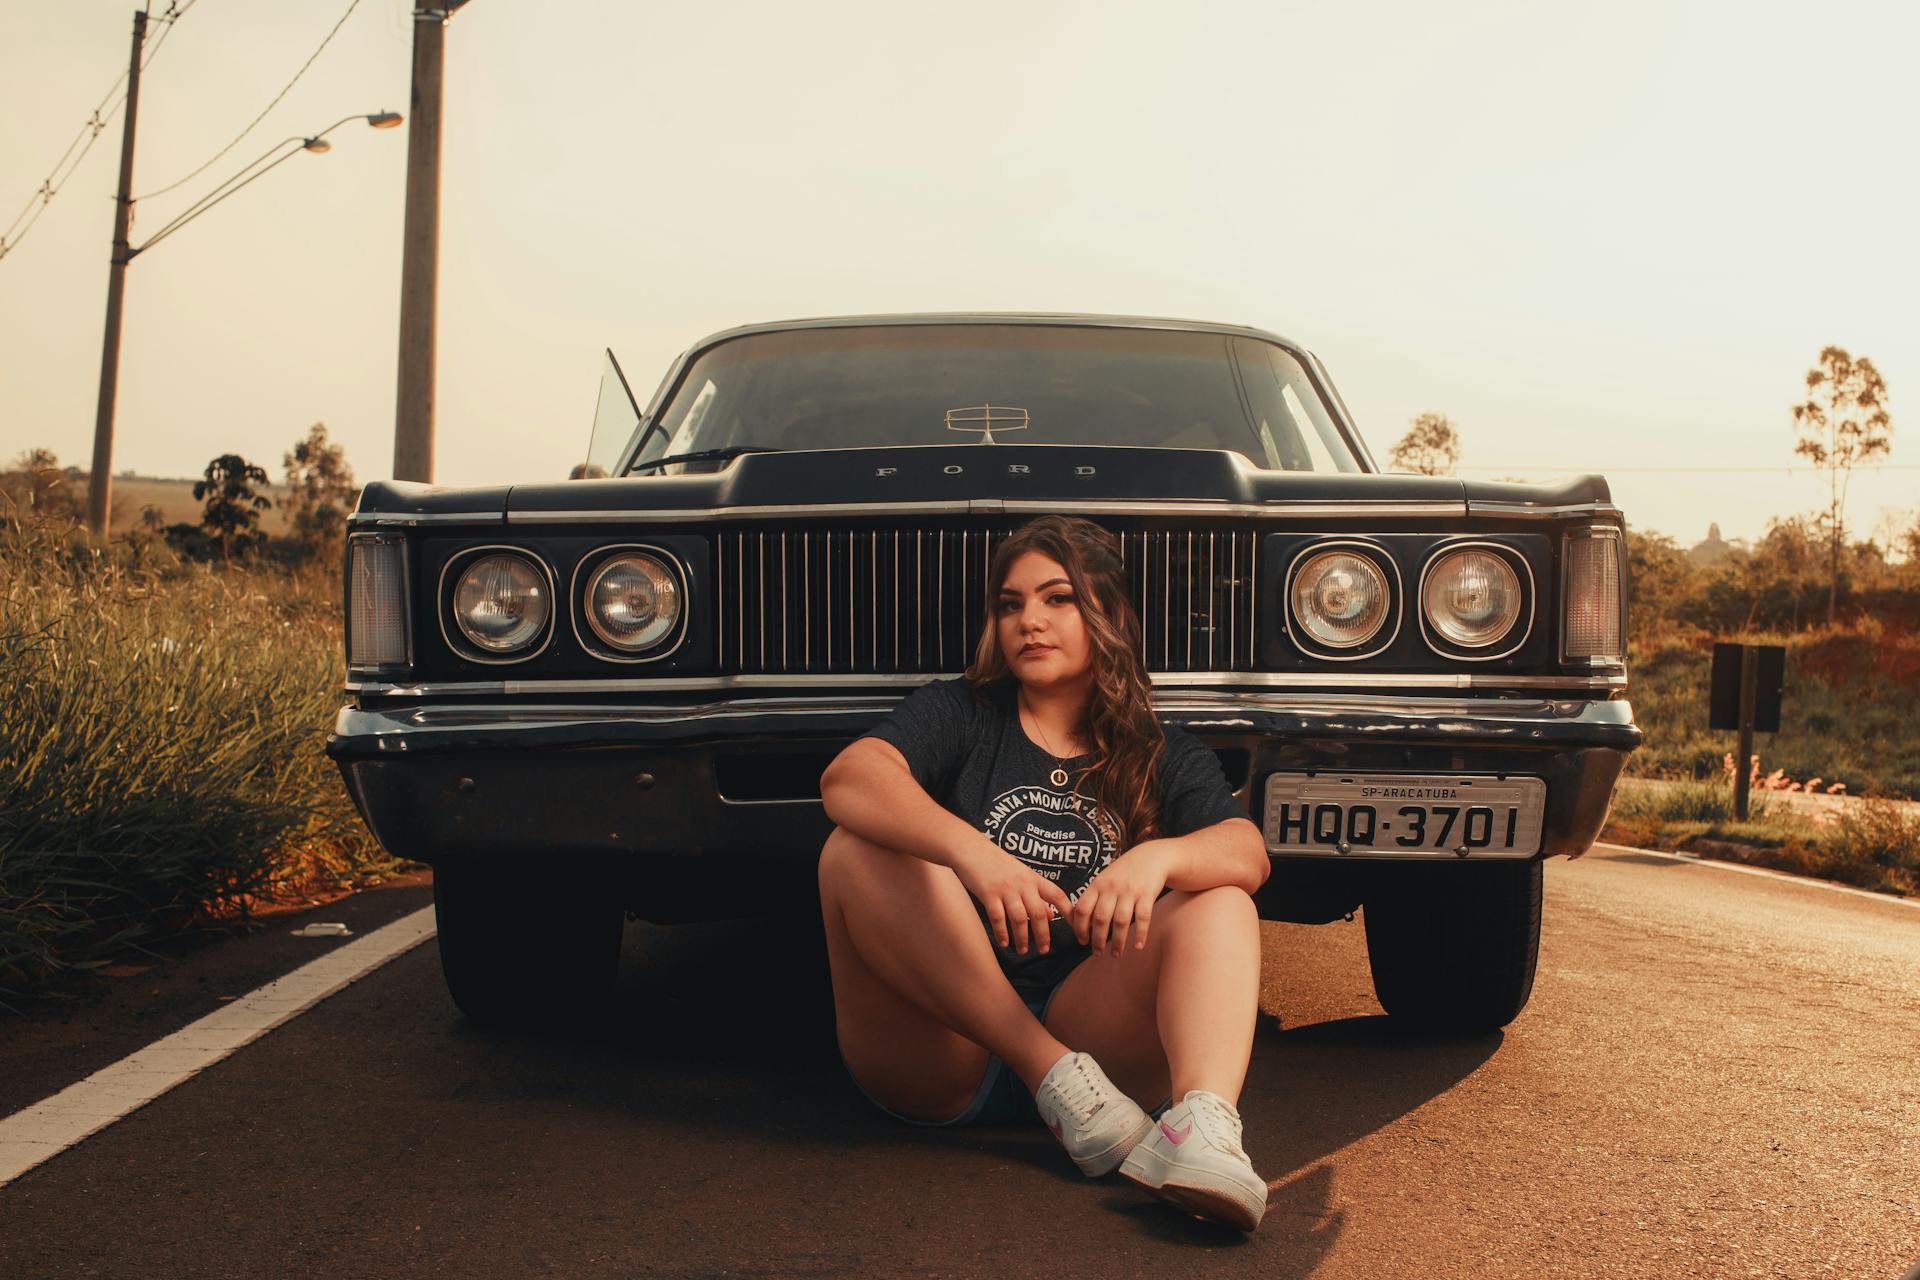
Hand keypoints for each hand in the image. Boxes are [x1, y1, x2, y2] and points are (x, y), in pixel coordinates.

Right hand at [953, 842, 1073, 956]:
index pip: (1057, 895)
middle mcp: (1022, 884)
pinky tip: (1004, 943)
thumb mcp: (1021, 875)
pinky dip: (1002, 933)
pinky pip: (998, 918)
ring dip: (1022, 938)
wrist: (972, 849)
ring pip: (1020, 919)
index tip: (1077, 928)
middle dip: (1043, 935)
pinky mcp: (988, 893)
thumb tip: (1051, 915)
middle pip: (1039, 913)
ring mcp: (1005, 889)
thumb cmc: (997, 864)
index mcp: (1033, 878)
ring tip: (1023, 950)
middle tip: (1044, 950)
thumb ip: (1037, 894)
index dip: (1069, 912)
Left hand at [1071, 841, 1172, 956]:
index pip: (1082, 909)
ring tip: (1116, 954)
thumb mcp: (1105, 879)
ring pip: (1121, 921)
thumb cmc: (1124, 873)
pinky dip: (1140, 934)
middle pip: (1100, 918)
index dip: (1079, 928)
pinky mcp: (1147, 894)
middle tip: (1097, 954)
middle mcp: (1112, 887)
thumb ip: (1094, 898)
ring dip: (1117, 942)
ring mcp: (1130, 890)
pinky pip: (1143, 918)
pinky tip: (1138, 946)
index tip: (1082, 941)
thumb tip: (1081, 924)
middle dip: (1097, 940)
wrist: (1152, 856)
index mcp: (1098, 884)